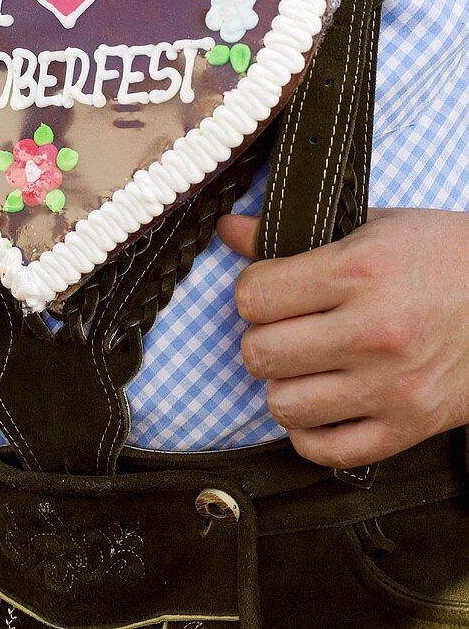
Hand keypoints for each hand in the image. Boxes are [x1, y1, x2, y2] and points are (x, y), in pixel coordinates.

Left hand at [218, 208, 468, 468]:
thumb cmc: (447, 255)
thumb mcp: (374, 225)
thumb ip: (294, 233)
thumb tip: (230, 230)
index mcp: (359, 273)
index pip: (255, 295)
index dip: (252, 290)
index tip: (268, 288)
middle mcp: (372, 333)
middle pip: (260, 352)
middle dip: (261, 337)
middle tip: (284, 327)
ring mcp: (391, 387)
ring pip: (283, 404)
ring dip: (284, 384)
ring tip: (305, 364)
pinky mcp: (409, 427)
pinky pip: (326, 451)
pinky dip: (310, 432)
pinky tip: (323, 403)